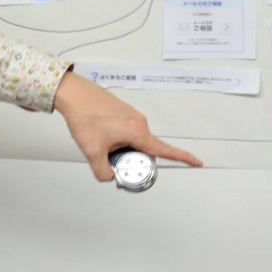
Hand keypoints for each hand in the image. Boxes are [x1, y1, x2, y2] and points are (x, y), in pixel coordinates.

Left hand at [53, 71, 201, 181]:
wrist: (73, 93)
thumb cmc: (83, 115)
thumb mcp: (92, 151)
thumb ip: (103, 172)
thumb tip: (110, 177)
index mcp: (137, 132)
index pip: (165, 150)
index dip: (183, 158)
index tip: (198, 162)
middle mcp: (138, 122)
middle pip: (146, 151)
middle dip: (133, 161)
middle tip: (113, 163)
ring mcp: (131, 116)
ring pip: (134, 142)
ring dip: (123, 150)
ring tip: (102, 146)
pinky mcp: (123, 113)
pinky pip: (126, 133)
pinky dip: (117, 140)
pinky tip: (101, 137)